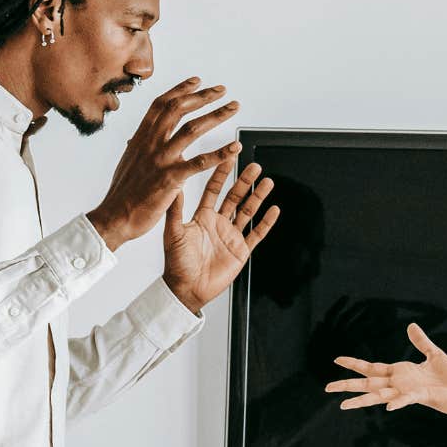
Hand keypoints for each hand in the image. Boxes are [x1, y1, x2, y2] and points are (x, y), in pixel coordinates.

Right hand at [88, 77, 242, 248]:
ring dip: (216, 115)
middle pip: (178, 109)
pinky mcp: (170, 178)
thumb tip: (137, 139)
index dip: (180, 90)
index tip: (196, 81)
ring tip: (233, 108)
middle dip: (203, 96)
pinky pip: (200, 162)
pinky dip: (220, 154)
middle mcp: (150, 143)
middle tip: (221, 90)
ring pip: (192, 129)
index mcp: (141, 138)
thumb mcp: (128, 162)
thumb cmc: (123, 194)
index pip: (161, 104)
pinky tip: (235, 148)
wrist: (115, 217)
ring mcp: (160, 159)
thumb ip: (138, 148)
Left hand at [161, 156, 280, 313]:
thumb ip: (175, 210)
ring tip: (268, 182)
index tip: (228, 157)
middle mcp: (218, 223)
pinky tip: (274, 210)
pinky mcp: (241, 250)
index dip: (221, 173)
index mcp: (202, 217)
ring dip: (258, 197)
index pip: (214, 189)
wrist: (187, 289)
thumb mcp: (173, 233)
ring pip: (248, 211)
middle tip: (255, 166)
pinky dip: (266, 222)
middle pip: (235, 197)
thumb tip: (174, 187)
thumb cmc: (177, 263)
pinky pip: (257, 233)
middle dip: (245, 181)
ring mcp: (231, 236)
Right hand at [326, 323, 446, 423]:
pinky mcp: (420, 397)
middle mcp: (399, 384)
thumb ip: (421, 342)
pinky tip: (387, 407)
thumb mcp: (434, 354)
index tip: (336, 359)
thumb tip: (410, 325)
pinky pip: (406, 400)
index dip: (355, 364)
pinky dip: (397, 402)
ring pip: (379, 396)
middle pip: (368, 384)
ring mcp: (407, 392)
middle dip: (347, 385)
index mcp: (400, 373)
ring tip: (342, 405)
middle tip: (326, 387)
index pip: (372, 368)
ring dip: (361, 400)